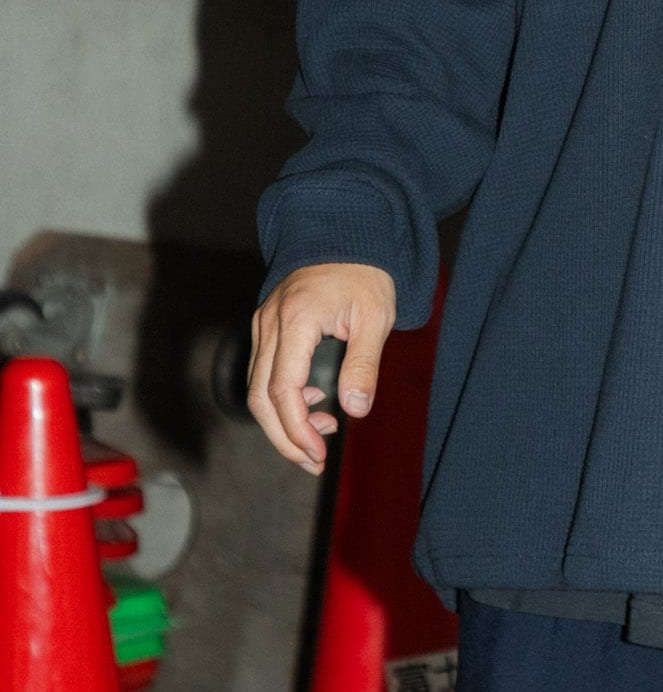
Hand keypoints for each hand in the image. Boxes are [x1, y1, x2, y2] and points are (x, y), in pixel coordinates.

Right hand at [247, 262, 395, 474]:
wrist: (345, 230)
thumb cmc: (364, 270)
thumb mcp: (376, 316)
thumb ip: (364, 363)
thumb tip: (355, 410)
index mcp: (296, 320)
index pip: (282, 390)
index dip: (296, 430)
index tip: (319, 453)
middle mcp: (270, 323)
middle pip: (260, 397)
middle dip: (284, 437)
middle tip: (314, 461)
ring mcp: (263, 323)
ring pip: (258, 387)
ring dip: (284, 419)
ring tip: (323, 434)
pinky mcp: (267, 325)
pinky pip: (264, 370)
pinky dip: (282, 396)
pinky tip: (314, 403)